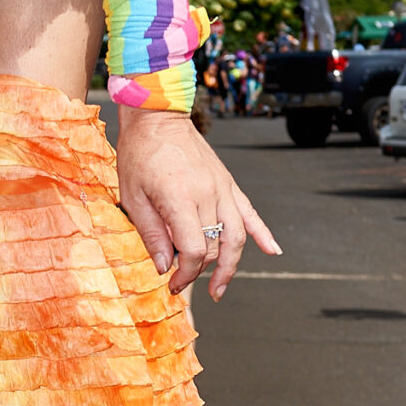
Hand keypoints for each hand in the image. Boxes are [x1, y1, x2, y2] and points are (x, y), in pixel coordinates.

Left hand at [115, 110, 279, 298]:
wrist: (158, 117)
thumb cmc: (140, 154)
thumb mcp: (132, 197)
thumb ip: (151, 233)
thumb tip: (165, 267)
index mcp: (181, 199)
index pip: (194, 250)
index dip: (186, 274)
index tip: (172, 284)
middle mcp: (208, 194)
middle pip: (215, 246)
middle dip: (200, 272)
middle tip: (183, 284)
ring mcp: (222, 188)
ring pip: (236, 236)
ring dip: (232, 266)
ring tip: (221, 288)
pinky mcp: (228, 183)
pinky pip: (250, 212)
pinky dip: (263, 234)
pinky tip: (273, 251)